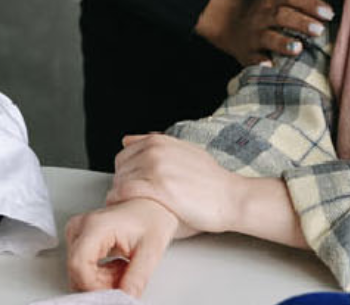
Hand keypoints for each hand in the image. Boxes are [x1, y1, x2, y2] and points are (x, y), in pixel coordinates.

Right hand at [65, 198, 182, 296]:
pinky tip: (115, 267)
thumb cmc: (150, 219)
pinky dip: (99, 275)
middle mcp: (81, 227)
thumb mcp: (150, 251)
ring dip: (101, 281)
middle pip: (77, 271)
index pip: (79, 265)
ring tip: (123, 269)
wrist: (150, 206)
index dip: (94, 286)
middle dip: (101, 285)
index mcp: (96, 226)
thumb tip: (126, 298)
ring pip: (78, 273)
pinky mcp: (78, 240)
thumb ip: (137, 278)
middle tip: (124, 279)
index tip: (113, 292)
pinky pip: (81, 268)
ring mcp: (77, 233)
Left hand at [107, 134, 239, 233]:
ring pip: (120, 180)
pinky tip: (127, 208)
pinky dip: (121, 201)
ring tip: (127, 206)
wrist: (230, 197)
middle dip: (121, 184)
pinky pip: (125, 192)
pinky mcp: (159, 188)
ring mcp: (157, 168)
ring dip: (119, 195)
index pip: (124, 155)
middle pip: (120, 168)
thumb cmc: (210, 180)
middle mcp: (156, 151)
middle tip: (128, 200)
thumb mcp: (184, 151)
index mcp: (160, 141)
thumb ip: (156, 145)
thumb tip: (128, 140)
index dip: (124, 173)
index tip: (128, 185)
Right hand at [195, 0, 332, 64]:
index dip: (310, 3)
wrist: (229, 24)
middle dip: (300, 23)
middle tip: (319, 30)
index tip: (328, 12)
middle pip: (281, 16)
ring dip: (282, 43)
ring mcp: (254, 35)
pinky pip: (253, 59)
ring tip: (298, 48)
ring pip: (267, 38)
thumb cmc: (263, 8)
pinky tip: (270, 66)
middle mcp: (262, 16)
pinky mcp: (247, 54)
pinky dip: (260, 63)